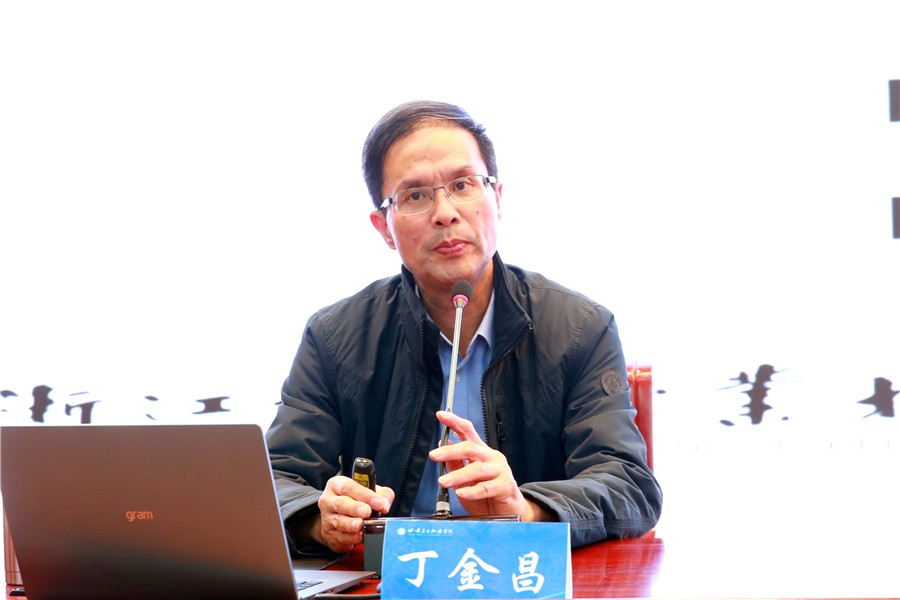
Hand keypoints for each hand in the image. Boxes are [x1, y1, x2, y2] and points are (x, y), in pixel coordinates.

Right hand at [314, 475, 393, 552]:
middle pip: (340, 504)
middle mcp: (329, 501)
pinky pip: (340, 537)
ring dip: (351, 524)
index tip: (378, 502)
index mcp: (336, 485)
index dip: (364, 494)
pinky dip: (350, 538)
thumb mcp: (369, 491)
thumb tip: (384, 505)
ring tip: (361, 525)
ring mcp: (327, 519)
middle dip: (354, 508)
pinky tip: (359, 537)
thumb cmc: (356, 500)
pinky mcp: (330, 535)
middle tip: (367, 512)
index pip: (348, 487)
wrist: (339, 517)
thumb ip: (381, 494)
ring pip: (338, 522)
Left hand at [429, 411, 550, 521]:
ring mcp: (500, 470)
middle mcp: (491, 457)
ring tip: (443, 481)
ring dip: (458, 475)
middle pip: (470, 448)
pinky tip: (462, 493)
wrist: (507, 512)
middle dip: (450, 451)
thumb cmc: (485, 495)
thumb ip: (456, 464)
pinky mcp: (506, 486)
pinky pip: (486, 487)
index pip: (467, 431)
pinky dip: (472, 491)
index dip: (454, 422)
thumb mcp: (465, 480)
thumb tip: (442, 446)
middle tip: (434, 456)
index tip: (440, 415)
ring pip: (477, 469)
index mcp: (480, 452)